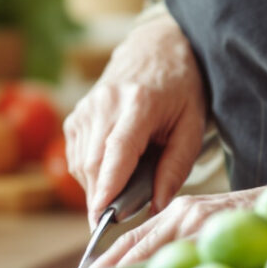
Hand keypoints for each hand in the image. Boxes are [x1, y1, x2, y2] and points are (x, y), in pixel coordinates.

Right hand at [64, 15, 207, 222]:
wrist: (156, 49)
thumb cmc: (180, 89)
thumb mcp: (191, 128)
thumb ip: (175, 168)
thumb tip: (155, 206)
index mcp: (139, 103)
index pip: (116, 151)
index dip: (107, 187)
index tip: (100, 218)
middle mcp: (105, 103)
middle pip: (93, 164)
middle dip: (103, 197)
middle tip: (123, 214)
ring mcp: (86, 107)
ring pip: (80, 164)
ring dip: (98, 186)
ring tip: (126, 181)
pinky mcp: (76, 114)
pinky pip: (76, 156)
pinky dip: (91, 172)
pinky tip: (113, 166)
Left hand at [89, 187, 260, 267]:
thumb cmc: (262, 221)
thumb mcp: (217, 226)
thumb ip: (189, 243)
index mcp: (179, 214)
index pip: (133, 239)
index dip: (107, 259)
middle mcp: (182, 214)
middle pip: (133, 246)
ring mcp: (198, 222)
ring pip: (152, 254)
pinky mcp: (216, 231)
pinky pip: (183, 260)